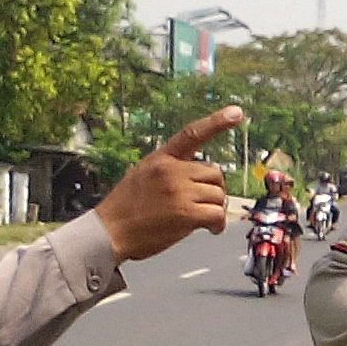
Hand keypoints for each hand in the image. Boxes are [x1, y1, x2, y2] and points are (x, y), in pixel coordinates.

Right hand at [95, 107, 240, 260]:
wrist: (109, 232)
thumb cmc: (126, 208)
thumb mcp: (144, 175)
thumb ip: (170, 170)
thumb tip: (199, 178)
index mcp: (161, 158)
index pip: (192, 134)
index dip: (216, 122)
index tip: (236, 113)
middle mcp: (172, 170)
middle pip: (215, 174)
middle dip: (214, 190)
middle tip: (204, 204)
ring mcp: (179, 191)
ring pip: (218, 195)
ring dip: (215, 208)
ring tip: (203, 219)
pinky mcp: (185, 213)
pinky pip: (217, 214)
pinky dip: (218, 224)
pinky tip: (211, 229)